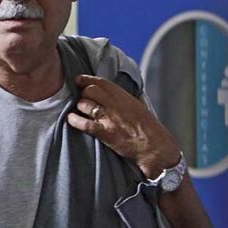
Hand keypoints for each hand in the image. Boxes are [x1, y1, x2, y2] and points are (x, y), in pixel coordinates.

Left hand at [66, 74, 180, 177]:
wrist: (155, 148)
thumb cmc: (149, 129)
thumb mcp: (139, 107)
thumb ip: (125, 99)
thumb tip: (112, 94)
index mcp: (125, 97)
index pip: (102, 82)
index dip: (87, 79)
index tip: (79, 80)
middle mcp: (116, 105)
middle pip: (90, 91)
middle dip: (83, 93)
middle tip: (82, 98)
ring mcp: (109, 118)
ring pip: (85, 104)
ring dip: (80, 106)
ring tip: (80, 110)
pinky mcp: (105, 133)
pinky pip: (84, 124)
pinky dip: (74, 120)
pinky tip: (71, 119)